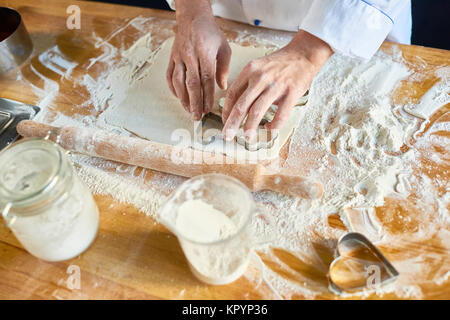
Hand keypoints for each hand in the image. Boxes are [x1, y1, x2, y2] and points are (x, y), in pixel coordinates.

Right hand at [167, 0, 231, 119]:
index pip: (206, 78)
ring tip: (188, 110)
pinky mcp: (171, 58)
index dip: (207, 95)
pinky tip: (179, 98)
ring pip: (178, 81)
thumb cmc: (210, 34)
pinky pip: (169, 76)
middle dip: (194, 102)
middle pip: (192, 83)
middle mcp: (190, 55)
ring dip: (183, 98)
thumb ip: (224, 69)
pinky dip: (173, 89)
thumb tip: (222, 87)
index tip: (209, 109)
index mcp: (205, 53)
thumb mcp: (224, 48)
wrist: (193, 18)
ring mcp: (179, 57)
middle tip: (197, 116)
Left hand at [221, 30, 332, 140]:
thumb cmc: (279, 64)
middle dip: (232, 124)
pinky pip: (280, 115)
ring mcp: (276, 85)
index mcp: (250, 70)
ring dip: (250, 127)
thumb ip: (247, 84)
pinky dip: (274, 125)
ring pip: (257, 111)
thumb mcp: (258, 68)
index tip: (224, 122)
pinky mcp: (291, 93)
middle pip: (241, 105)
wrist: (304, 54)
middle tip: (227, 136)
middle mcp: (260, 78)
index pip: (232, 94)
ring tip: (246, 138)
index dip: (226, 111)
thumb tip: (235, 107)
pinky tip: (269, 129)